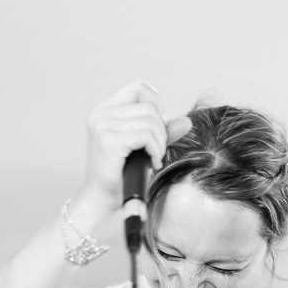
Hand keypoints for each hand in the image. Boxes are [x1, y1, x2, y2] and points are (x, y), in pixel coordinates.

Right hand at [83, 80, 191, 211]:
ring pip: (151, 121)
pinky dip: (156, 150)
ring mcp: (102, 126)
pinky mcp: (108, 140)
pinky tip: (152, 163)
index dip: (155, 103)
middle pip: (149, 106)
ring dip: (160, 143)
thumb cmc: (121, 175)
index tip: (157, 127)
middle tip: (156, 151)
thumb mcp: (143, 148)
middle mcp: (100, 114)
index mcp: (105, 110)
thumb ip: (162, 132)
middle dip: (161, 130)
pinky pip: (146, 135)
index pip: (138, 87)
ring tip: (154, 159)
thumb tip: (187, 121)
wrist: (101, 200)